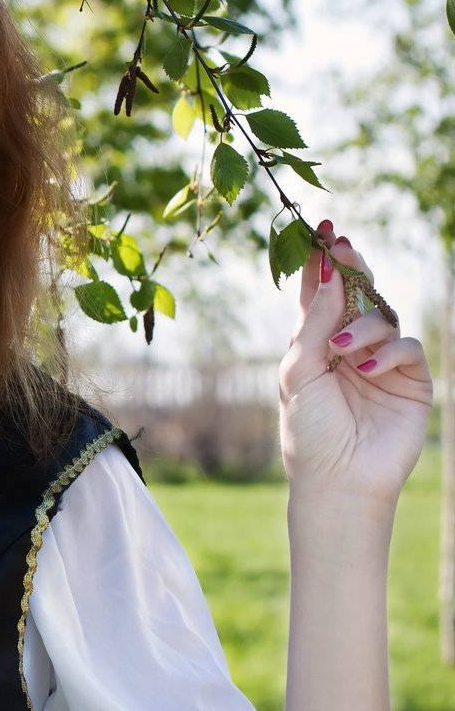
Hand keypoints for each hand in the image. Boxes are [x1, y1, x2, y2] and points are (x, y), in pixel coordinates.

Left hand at [278, 221, 432, 513]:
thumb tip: (328, 273)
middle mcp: (348, 349)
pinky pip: (408, 348)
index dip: (321, 264)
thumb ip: (314, 323)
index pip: (319, 296)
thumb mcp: (299, 371)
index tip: (321, 231)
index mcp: (314, 345)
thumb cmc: (308, 430)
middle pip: (357, 296)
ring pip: (383, 317)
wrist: (338, 479)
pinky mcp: (411, 382)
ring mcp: (381, 364)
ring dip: (363, 325)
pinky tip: (366, 371)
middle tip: (343, 245)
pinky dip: (388, 352)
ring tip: (341, 350)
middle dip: (351, 269)